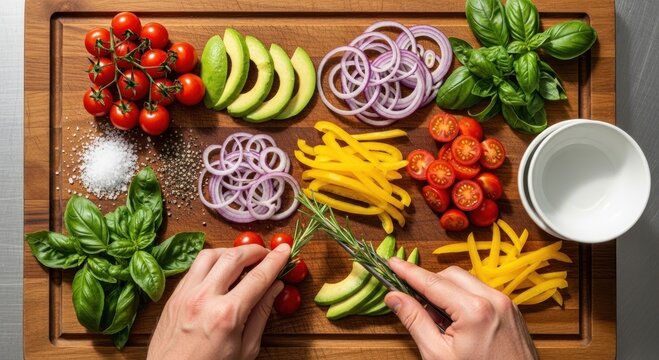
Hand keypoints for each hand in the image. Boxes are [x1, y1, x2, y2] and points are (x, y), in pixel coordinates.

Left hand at [147, 244, 289, 359]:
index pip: (258, 277)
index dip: (275, 260)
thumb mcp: (246, 349)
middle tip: (266, 253)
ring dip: (231, 252)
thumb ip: (261, 314)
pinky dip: (212, 262)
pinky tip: (221, 270)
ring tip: (243, 259)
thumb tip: (275, 288)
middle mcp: (204, 299)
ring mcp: (185, 295)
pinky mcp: (174, 296)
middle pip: (234, 257)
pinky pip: (194, 267)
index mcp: (227, 315)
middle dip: (255, 250)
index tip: (285, 250)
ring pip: (210, 255)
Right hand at [384, 258, 536, 359]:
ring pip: (467, 281)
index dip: (408, 272)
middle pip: (450, 275)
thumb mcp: (437, 355)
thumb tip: (394, 298)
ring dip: (446, 291)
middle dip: (429, 283)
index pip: (432, 282)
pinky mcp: (512, 311)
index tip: (393, 264)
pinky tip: (455, 321)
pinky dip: (463, 298)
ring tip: (436, 319)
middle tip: (411, 300)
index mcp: (475, 311)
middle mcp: (494, 300)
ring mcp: (506, 305)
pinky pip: (481, 292)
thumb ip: (415, 321)